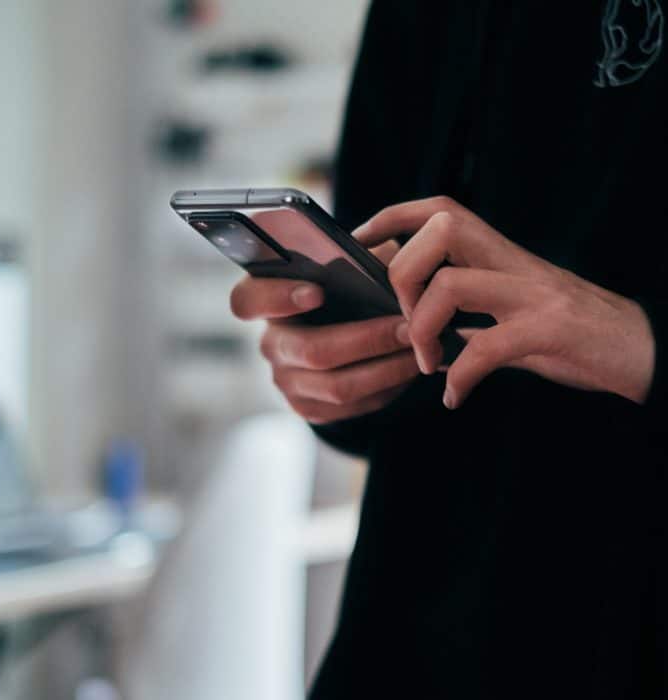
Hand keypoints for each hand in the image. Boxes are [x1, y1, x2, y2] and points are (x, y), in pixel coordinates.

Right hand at [230, 241, 423, 423]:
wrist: (344, 328)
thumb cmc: (346, 287)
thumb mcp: (348, 264)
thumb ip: (358, 258)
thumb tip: (388, 263)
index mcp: (265, 299)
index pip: (247, 300)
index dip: (277, 298)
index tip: (317, 292)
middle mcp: (270, 343)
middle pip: (311, 351)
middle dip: (367, 340)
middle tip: (408, 327)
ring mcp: (286, 380)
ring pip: (337, 386)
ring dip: (386, 368)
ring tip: (420, 350)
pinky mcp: (309, 407)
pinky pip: (351, 406)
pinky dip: (386, 388)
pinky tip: (408, 369)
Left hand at [354, 196, 655, 409]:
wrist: (640, 349)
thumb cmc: (569, 334)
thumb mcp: (511, 316)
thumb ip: (469, 316)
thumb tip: (416, 329)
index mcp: (500, 255)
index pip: (440, 210)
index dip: (393, 216)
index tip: (360, 241)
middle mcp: (514, 263)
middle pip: (441, 230)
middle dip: (403, 274)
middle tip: (405, 322)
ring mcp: (533, 293)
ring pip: (453, 284)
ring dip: (424, 329)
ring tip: (428, 363)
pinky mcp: (550, 329)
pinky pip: (488, 348)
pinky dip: (461, 377)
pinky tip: (455, 396)